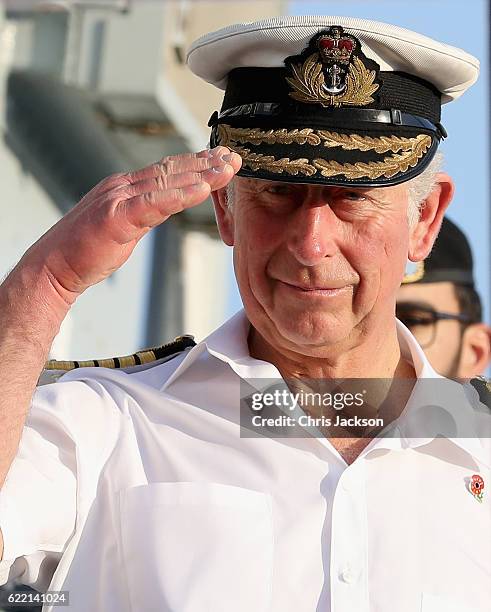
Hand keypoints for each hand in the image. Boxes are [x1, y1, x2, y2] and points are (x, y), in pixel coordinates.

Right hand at [21, 146, 240, 307]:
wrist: (54, 267)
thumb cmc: (87, 251)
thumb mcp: (123, 226)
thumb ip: (144, 212)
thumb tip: (165, 207)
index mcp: (124, 187)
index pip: (166, 170)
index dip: (196, 162)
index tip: (221, 158)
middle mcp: (122, 186)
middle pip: (171, 169)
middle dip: (206, 162)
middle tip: (235, 156)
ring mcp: (118, 198)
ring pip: (167, 181)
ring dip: (201, 174)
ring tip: (228, 169)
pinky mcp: (116, 217)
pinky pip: (154, 203)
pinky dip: (180, 195)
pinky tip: (202, 189)